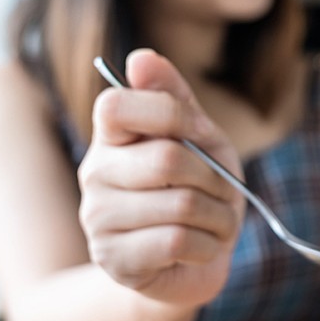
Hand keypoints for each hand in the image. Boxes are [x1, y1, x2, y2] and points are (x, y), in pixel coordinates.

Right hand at [77, 49, 245, 304]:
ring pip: (179, 205)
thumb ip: (175, 99)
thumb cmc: (199, 192)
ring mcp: (98, 219)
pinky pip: (176, 242)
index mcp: (111, 136)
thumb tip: (141, 57)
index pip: (116, 106)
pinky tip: (202, 248)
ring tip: (218, 223)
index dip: (172, 116)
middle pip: (167, 159)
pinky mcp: (114, 260)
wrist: (195, 263)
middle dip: (215, 179)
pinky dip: (207, 246)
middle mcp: (94, 174)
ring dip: (219, 217)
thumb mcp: (200, 140)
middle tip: (225, 193)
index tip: (201, 134)